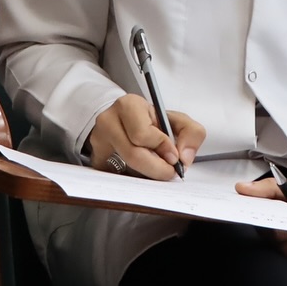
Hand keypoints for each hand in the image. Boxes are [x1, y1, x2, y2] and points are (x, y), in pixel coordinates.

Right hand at [86, 94, 203, 179]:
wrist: (127, 121)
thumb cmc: (153, 121)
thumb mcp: (177, 120)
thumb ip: (191, 133)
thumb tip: (184, 157)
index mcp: (129, 105)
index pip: (142, 133)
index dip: (161, 148)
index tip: (174, 157)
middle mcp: (108, 121)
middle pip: (132, 154)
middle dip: (156, 168)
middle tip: (169, 172)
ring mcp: (98, 141)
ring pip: (123, 168)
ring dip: (145, 174)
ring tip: (157, 170)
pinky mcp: (95, 159)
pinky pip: (114, 178)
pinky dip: (131, 179)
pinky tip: (140, 174)